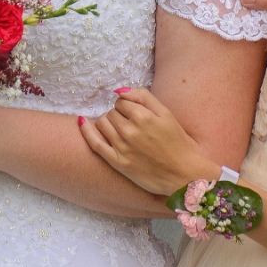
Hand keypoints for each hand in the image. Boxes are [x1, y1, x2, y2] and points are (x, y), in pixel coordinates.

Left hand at [79, 88, 217, 197]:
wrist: (183, 175)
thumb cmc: (178, 143)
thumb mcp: (166, 114)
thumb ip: (143, 97)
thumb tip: (119, 90)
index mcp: (143, 116)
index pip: (121, 101)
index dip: (127, 106)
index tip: (135, 114)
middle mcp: (130, 131)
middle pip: (111, 112)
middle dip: (118, 115)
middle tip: (131, 125)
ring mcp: (122, 148)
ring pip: (102, 124)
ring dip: (108, 123)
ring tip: (119, 130)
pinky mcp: (118, 163)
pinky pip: (95, 143)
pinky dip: (87, 131)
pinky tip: (82, 121)